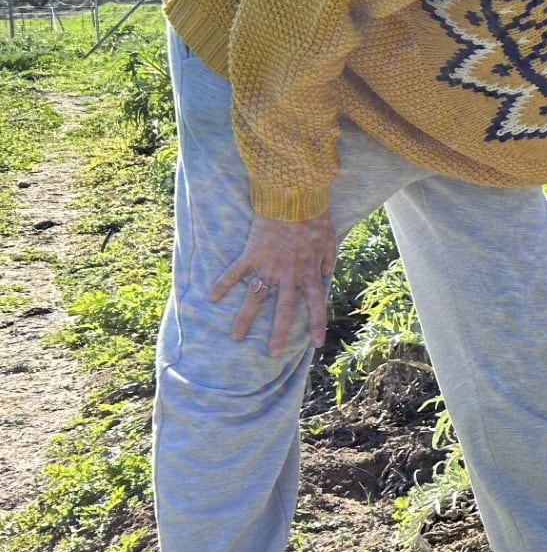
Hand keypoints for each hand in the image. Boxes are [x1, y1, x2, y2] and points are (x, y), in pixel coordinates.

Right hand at [210, 210, 336, 355]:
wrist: (294, 197)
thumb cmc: (315, 217)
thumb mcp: (330, 240)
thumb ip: (328, 261)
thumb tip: (326, 276)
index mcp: (310, 272)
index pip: (315, 304)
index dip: (316, 324)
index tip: (315, 345)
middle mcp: (289, 274)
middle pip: (283, 309)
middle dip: (278, 333)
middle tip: (273, 354)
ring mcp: (269, 265)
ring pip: (256, 298)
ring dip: (246, 319)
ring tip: (236, 338)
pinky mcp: (252, 254)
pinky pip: (235, 272)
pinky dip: (223, 283)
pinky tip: (211, 298)